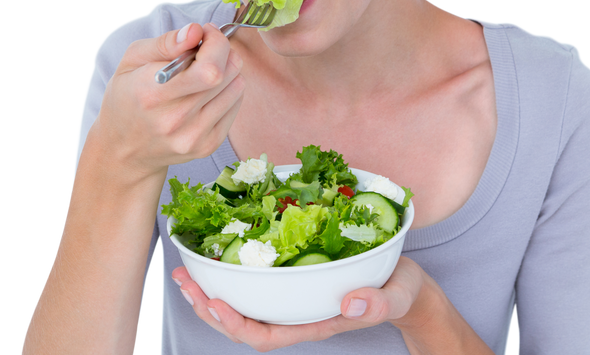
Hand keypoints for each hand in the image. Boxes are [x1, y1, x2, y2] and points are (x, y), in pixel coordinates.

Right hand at [93, 22, 244, 178]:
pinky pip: (236, 104)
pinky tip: (206, 90)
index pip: (209, 69)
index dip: (216, 43)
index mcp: (152, 94)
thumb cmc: (127, 97)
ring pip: (237, 87)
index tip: (205, 33)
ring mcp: (194, 136)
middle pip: (226, 74)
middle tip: (206, 48)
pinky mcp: (208, 146)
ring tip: (204, 70)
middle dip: (223, 51)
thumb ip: (166, 42)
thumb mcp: (132, 60)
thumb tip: (197, 31)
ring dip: (227, 69)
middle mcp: (175, 120)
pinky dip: (228, 89)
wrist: (124, 149)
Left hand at [172, 256, 426, 351]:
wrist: (404, 281)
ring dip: (211, 289)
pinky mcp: (292, 276)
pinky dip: (231, 269)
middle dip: (209, 306)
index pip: (266, 336)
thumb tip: (351, 304)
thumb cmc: (398, 291)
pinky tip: (217, 252)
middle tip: (184, 282)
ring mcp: (291, 296)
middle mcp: (295, 312)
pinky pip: (254, 280)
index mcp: (312, 322)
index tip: (215, 303)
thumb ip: (377, 304)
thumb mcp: (396, 297)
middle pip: (242, 322)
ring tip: (186, 271)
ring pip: (242, 303)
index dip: (236, 324)